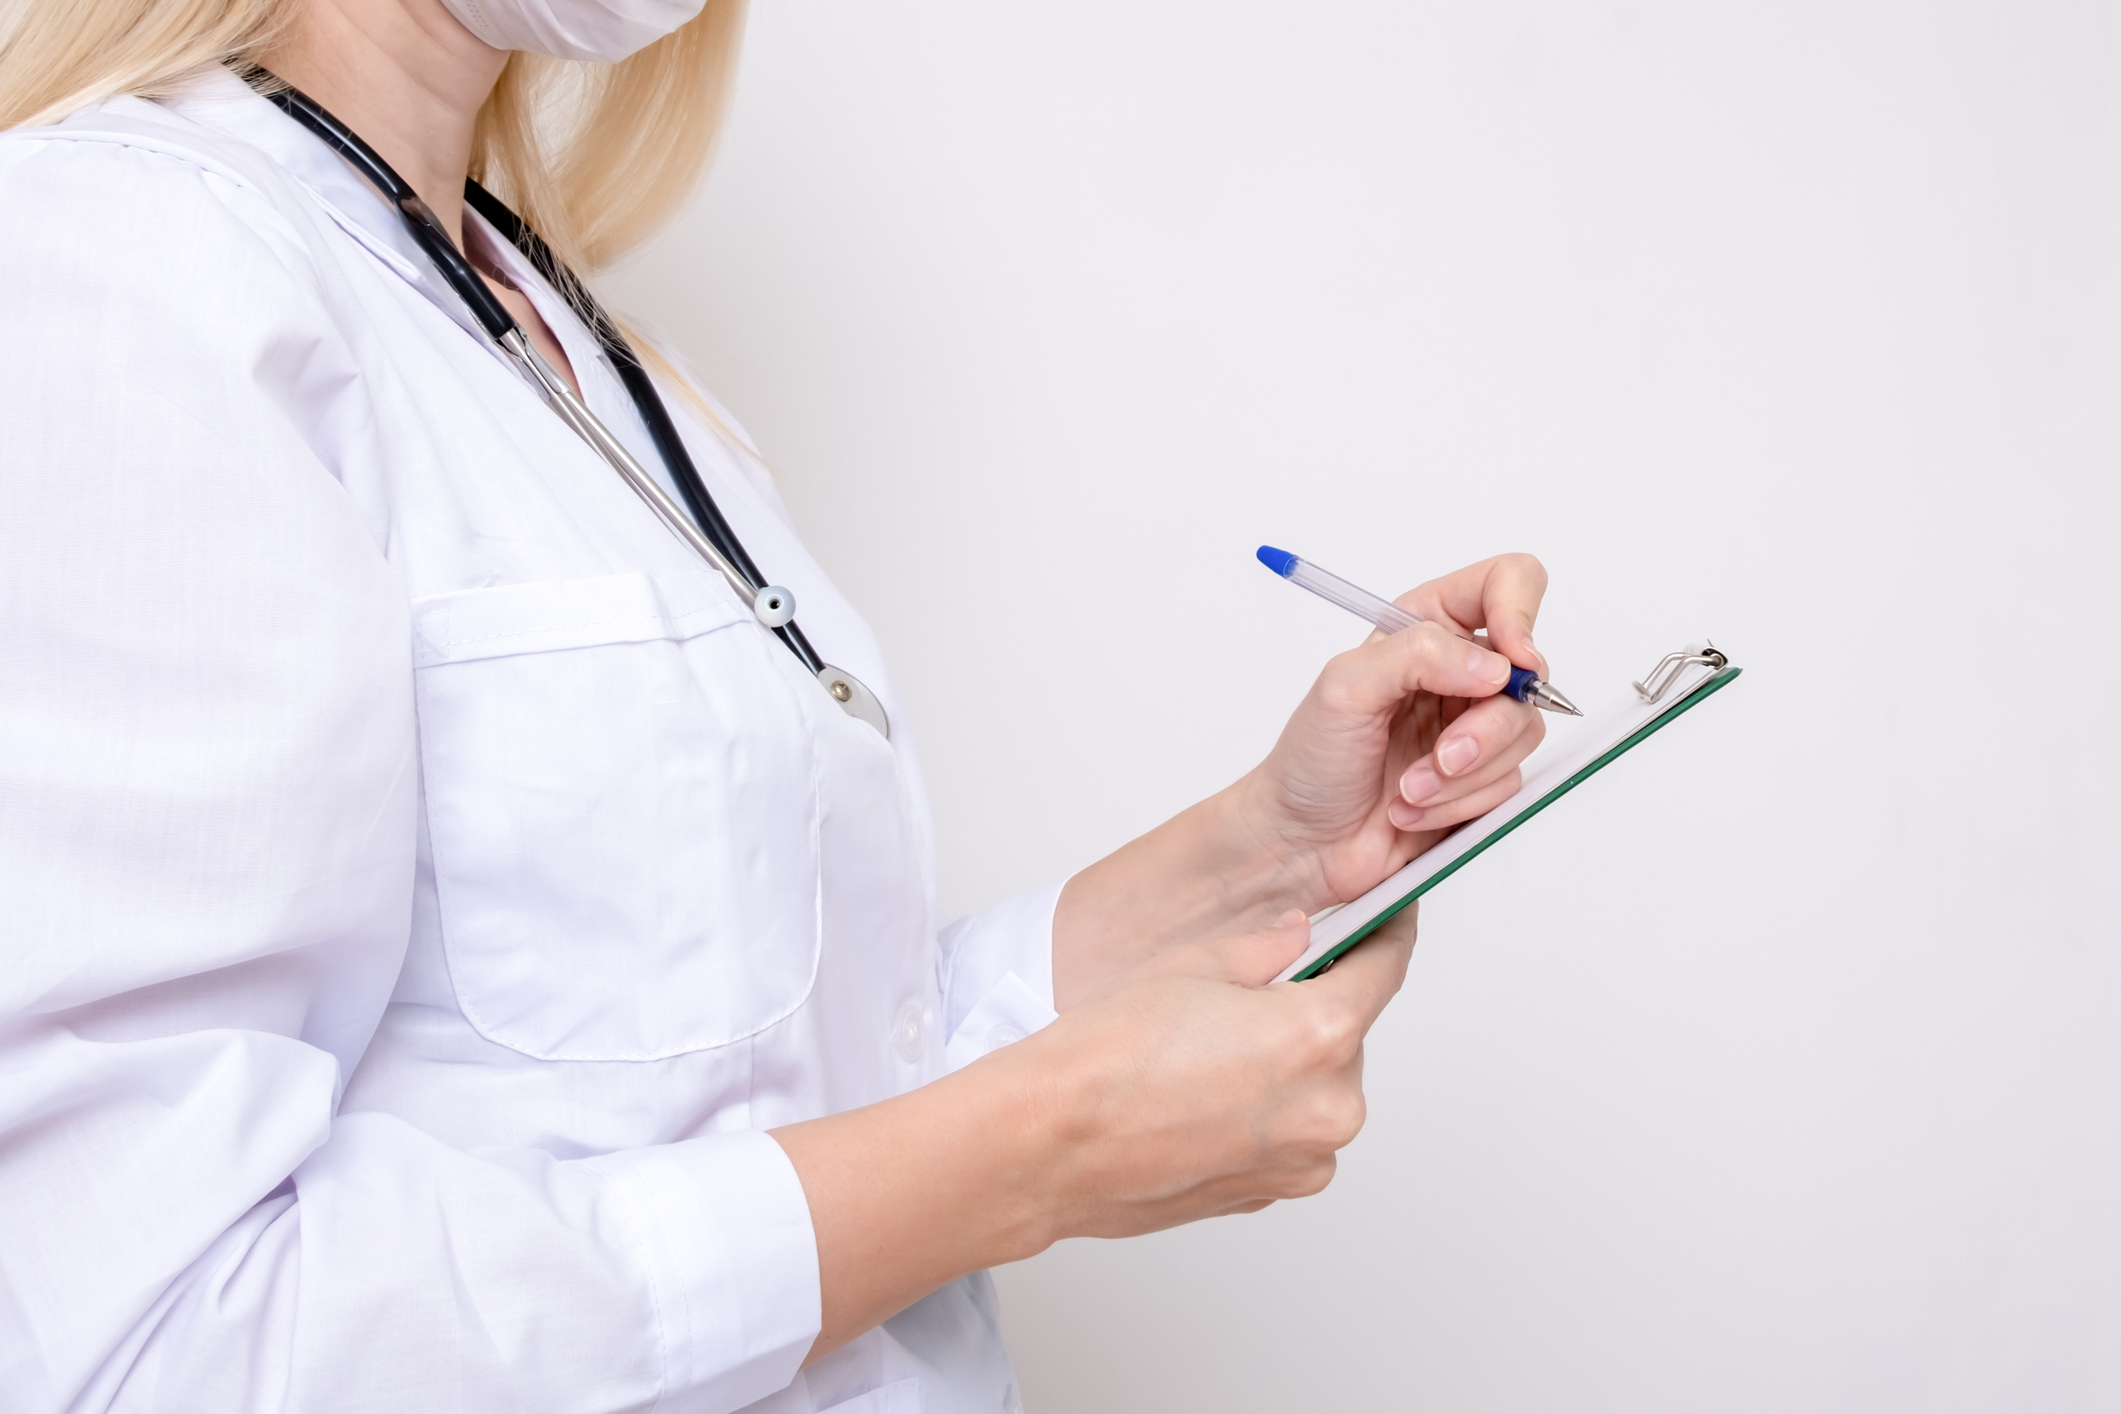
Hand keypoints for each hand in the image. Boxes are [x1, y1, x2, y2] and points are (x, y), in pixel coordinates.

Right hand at [1022, 906, 1415, 1237]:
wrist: (1048, 1143)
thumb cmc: (1105, 1056)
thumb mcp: (1193, 967)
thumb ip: (1268, 949)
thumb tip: (1299, 939)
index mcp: (1319, 1036)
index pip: (1384, 970)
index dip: (1386, 935)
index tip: (1388, 920)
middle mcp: (1328, 1108)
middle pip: (1347, 1035)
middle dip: (1310, 1008)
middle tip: (1244, 996)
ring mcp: (1303, 1162)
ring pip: (1319, 1090)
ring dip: (1287, 1067)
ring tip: (1207, 1055)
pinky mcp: (1272, 1193)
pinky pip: (1290, 1137)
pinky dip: (1263, 1113)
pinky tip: (1200, 1096)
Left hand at [1053, 553, 1550, 1007]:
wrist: (1301, 841)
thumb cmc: (1311, 760)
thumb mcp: (1346, 686)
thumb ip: (1419, 654)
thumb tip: (1494, 666)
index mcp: (1426, 624)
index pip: (1507, 582)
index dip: (1520, 612)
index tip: (1508, 661)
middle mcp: (1459, 670)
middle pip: (1529, 674)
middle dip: (1483, 728)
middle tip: (1439, 756)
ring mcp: (1474, 726)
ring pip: (1523, 734)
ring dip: (1463, 774)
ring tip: (1407, 789)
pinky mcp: (1482, 779)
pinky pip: (1509, 785)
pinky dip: (1459, 803)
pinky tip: (1412, 809)